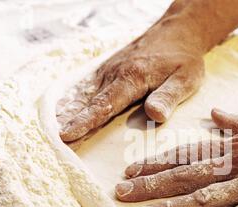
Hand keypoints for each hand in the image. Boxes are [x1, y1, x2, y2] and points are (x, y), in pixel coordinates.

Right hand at [57, 17, 204, 141]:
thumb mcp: (185, 79)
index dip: (85, 121)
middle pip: (88, 103)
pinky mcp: (108, 70)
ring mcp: (109, 70)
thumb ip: (168, 97)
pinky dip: (73, 101)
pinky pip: (87, 88)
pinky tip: (62, 113)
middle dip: (70, 123)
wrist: (177, 31)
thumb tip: (155, 115)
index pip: (105, 105)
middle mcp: (114, 73)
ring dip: (67, 113)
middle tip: (54, 143)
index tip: (66, 135)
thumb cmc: (184, 59)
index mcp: (132, 77)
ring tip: (52, 132)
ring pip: (84, 95)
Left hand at [115, 109, 237, 206]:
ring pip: (201, 198)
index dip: (156, 162)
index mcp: (234, 144)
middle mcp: (235, 163)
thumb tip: (215, 114)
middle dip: (150, 185)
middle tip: (120, 192)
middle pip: (184, 175)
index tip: (131, 169)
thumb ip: (237, 122)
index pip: (186, 153)